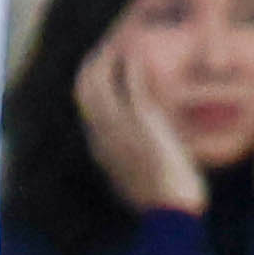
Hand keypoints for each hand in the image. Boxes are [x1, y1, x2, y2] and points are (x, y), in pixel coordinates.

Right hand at [75, 38, 206, 217]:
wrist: (170, 211)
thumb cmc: (162, 203)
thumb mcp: (137, 184)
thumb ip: (130, 167)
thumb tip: (134, 162)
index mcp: (100, 149)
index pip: (86, 110)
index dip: (91, 88)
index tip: (100, 74)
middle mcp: (102, 134)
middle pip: (83, 90)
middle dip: (90, 67)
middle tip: (101, 50)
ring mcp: (120, 127)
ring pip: (99, 82)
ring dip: (105, 59)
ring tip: (115, 43)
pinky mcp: (142, 120)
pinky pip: (130, 83)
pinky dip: (131, 65)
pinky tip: (136, 51)